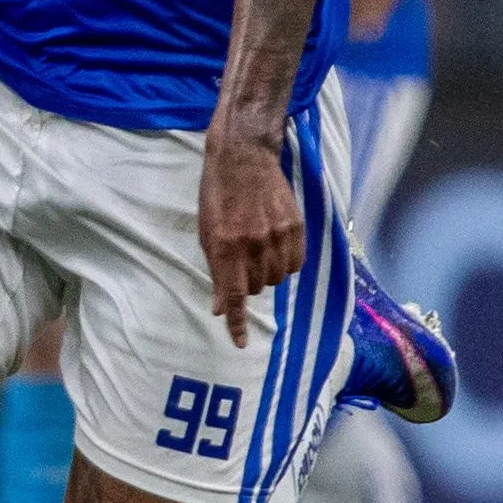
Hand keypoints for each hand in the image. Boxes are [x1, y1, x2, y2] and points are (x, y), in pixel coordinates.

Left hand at [198, 129, 304, 347]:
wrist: (244, 159)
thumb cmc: (217, 196)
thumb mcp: (205, 232)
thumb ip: (216, 270)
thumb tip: (221, 308)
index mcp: (224, 245)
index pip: (232, 294)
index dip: (236, 322)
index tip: (239, 343)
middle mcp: (253, 244)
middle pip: (256, 288)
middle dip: (247, 282)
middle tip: (241, 260)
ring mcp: (278, 236)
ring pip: (277, 279)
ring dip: (266, 273)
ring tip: (257, 248)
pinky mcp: (297, 228)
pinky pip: (295, 264)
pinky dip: (285, 263)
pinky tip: (274, 246)